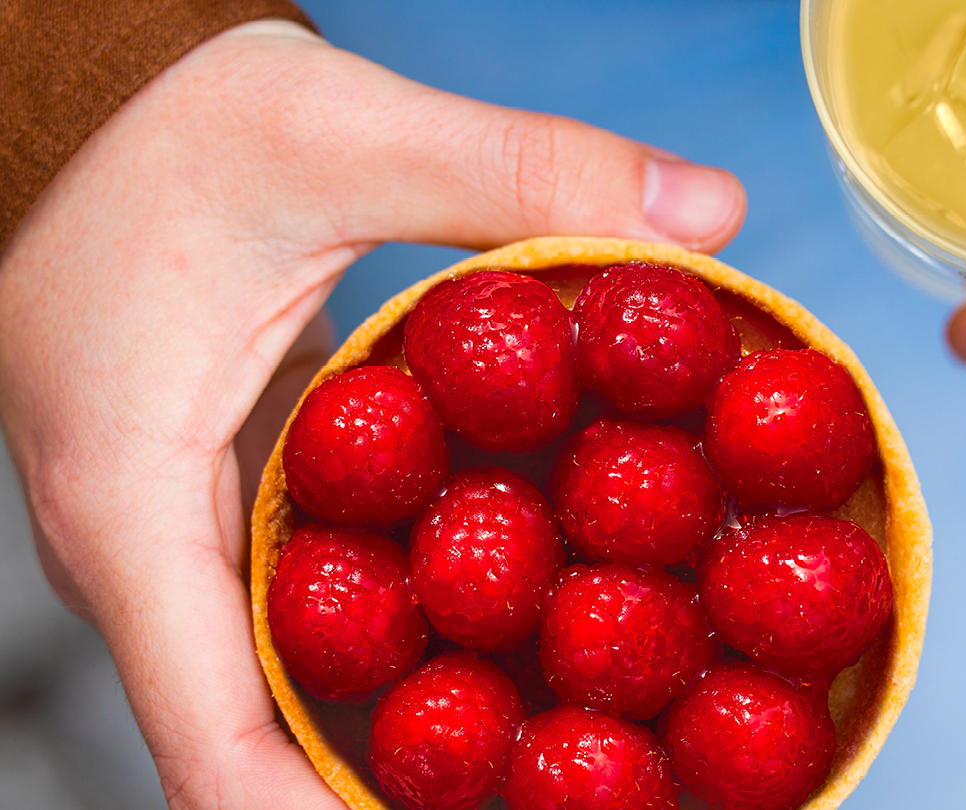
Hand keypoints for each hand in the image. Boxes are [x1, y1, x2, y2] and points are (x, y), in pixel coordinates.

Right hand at [0, 21, 743, 809]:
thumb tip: (708, 218)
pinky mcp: (242, 519)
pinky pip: (330, 618)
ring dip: (427, 735)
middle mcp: (157, 562)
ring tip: (575, 757)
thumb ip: (519, 170)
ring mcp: (197, 550)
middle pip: (273, 748)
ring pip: (310, 692)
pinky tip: (534, 639)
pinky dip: (425, 648)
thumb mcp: (338, 131)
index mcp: (133, 509)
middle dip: (412, 794)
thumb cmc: (163, 129)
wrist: (93, 109)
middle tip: (574, 801)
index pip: (215, 742)